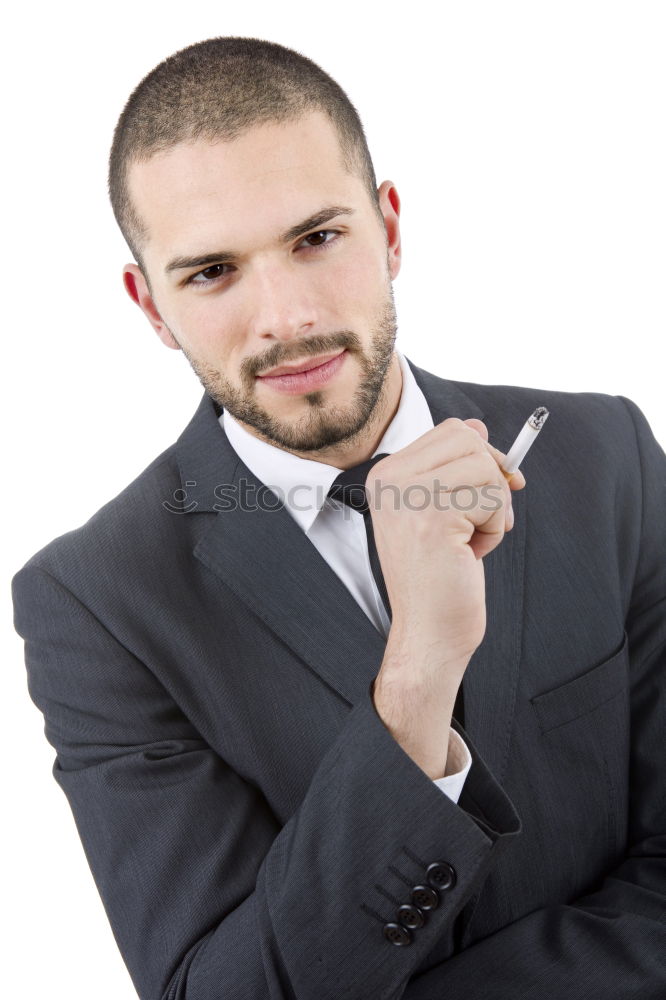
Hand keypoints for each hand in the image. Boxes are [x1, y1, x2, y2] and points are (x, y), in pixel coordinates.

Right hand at [368, 417, 524, 679]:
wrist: (428, 630)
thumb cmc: (440, 574)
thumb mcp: (444, 509)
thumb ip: (455, 466)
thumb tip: (477, 425)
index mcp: (387, 474)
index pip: (452, 431)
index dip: (482, 458)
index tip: (487, 493)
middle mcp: (390, 479)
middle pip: (470, 439)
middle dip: (490, 480)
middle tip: (479, 521)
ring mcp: (408, 496)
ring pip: (486, 468)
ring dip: (493, 510)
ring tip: (469, 541)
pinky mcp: (433, 517)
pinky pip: (493, 498)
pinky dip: (494, 529)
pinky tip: (470, 554)